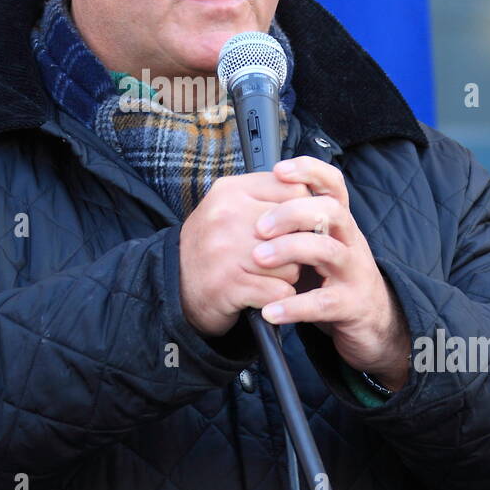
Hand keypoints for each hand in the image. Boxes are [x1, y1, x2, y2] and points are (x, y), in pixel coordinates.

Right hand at [179, 171, 312, 336]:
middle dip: (297, 248)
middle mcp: (227, 216)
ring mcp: (226, 251)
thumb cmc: (214, 246)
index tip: (294, 228)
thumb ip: (267, 197)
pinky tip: (262, 294)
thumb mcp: (231, 207)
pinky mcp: (229, 285)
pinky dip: (277, 298)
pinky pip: (280, 292)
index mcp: (231, 191)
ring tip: (266, 276)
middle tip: (280, 258)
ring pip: (293, 264)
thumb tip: (315, 201)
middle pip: (298, 229)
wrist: (174, 285)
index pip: (296, 191)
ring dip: (287, 276)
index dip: (302, 215)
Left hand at [250, 156, 410, 389]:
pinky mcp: (351, 305)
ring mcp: (353, 272)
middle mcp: (349, 241)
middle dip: (292, 213)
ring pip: (327, 250)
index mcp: (339, 222)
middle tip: (260, 226)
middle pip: (330, 211)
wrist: (372, 320)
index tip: (279, 170)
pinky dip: (293, 307)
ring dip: (290, 250)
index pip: (332, 184)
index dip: (309, 171)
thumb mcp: (319, 242)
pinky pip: (323, 303)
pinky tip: (269, 310)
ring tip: (258, 259)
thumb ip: (296, 223)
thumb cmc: (333, 275)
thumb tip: (252, 197)